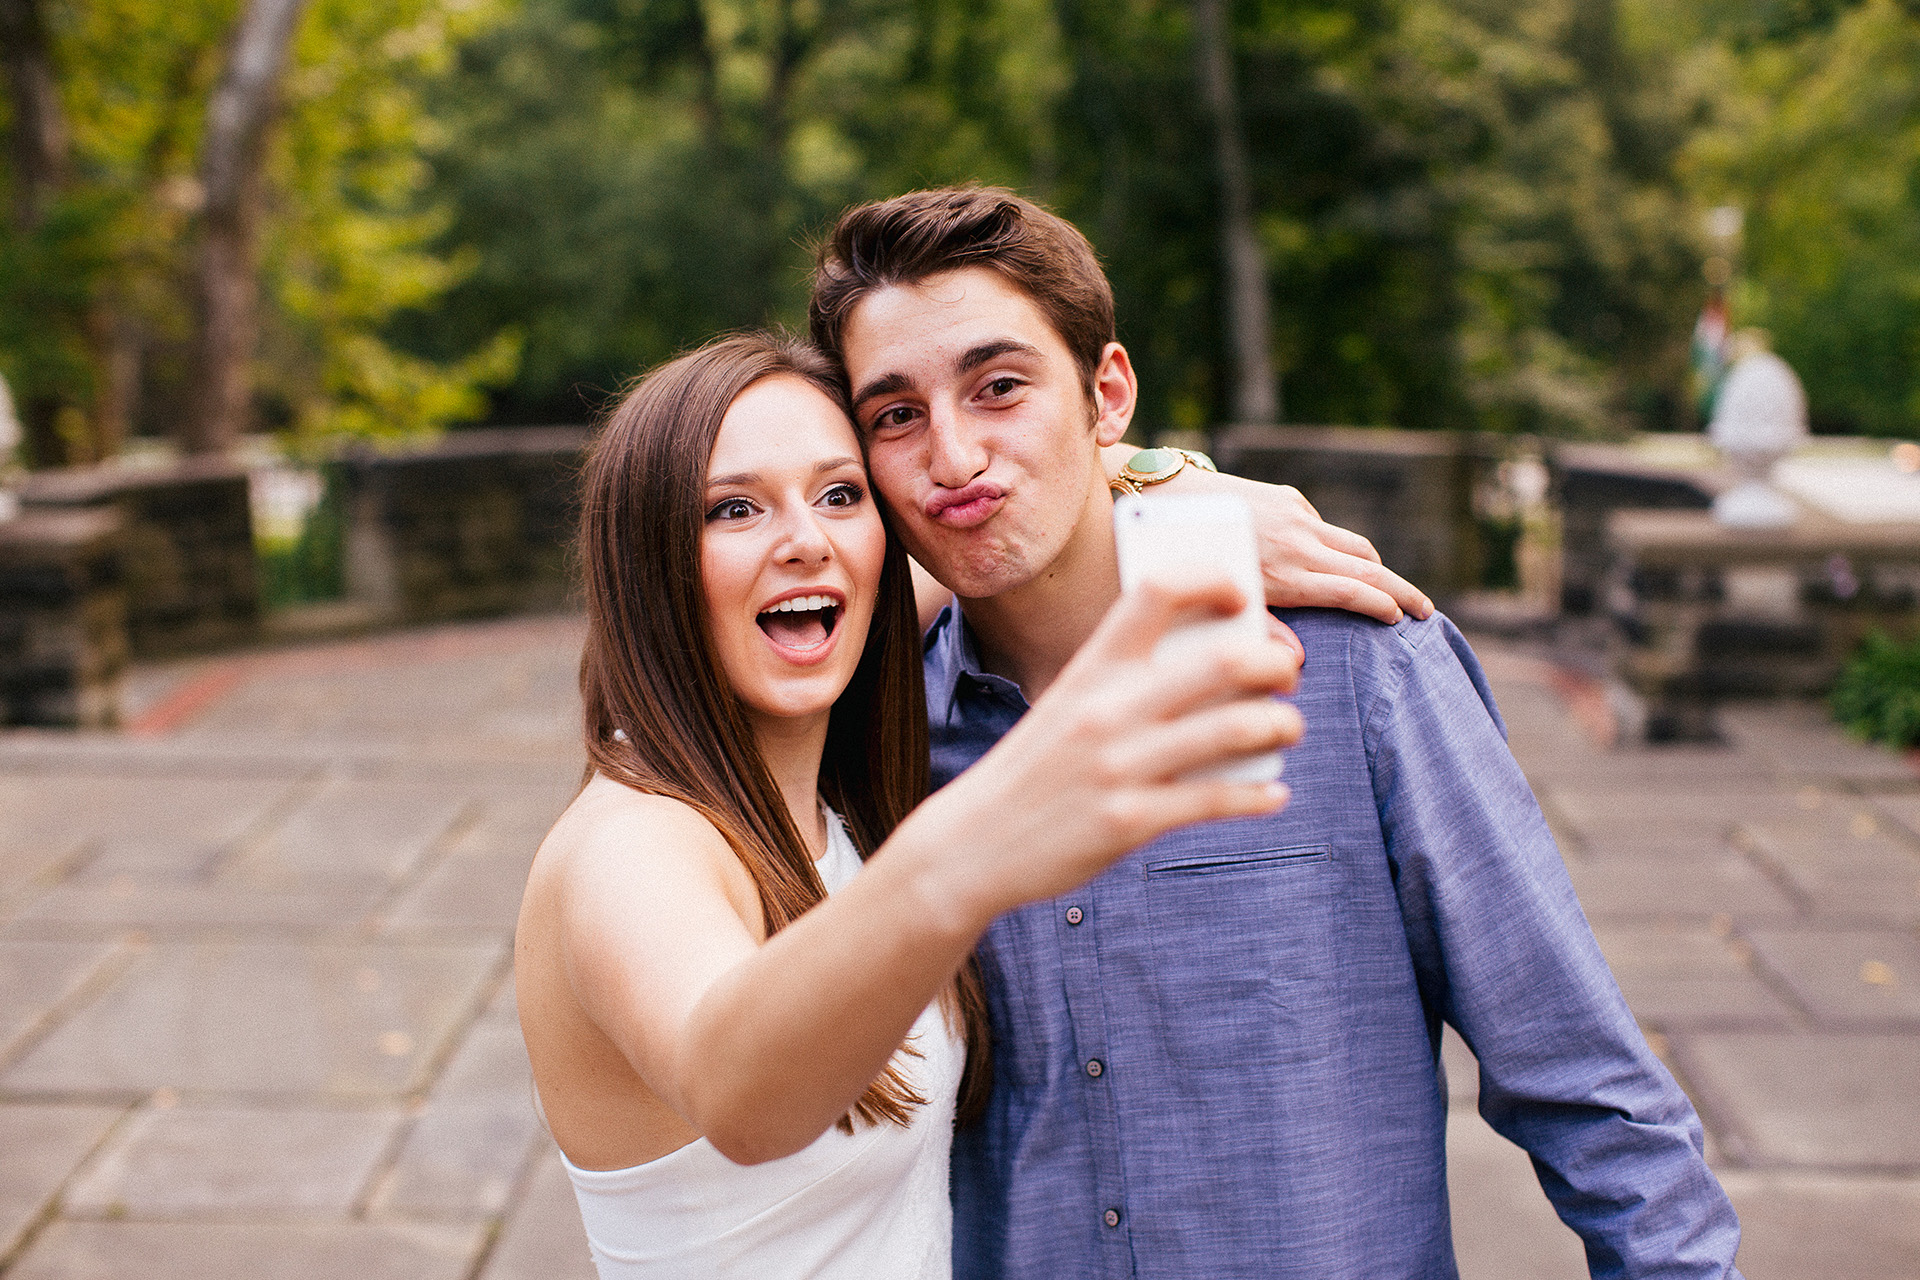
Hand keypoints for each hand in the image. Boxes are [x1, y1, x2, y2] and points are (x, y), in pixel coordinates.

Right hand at [906, 577, 1302, 927]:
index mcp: (1092, 668)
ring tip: (1287, 728)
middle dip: (1276, 666)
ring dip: (1282, 726)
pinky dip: (1260, 795)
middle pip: (1225, 663)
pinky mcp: (1129, 821)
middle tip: (1287, 675)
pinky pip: (1218, 799)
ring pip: (1237, 730)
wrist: (974, 842)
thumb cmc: (1035, 767)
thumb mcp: (1068, 704)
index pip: (1158, 592)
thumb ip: (1127, 682)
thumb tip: (1220, 666)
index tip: (1240, 601)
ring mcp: (1120, 767)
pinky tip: (1273, 792)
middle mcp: (1108, 709)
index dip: (1212, 582)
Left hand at [1100, 443, 1432, 625]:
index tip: (1404, 622)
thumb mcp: (1215, 602)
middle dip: (1402, 589)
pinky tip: (1330, 566)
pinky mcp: (1287, 500)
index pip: (1352, 591)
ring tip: (1390, 591)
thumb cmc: (1181, 557)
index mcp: (1284, 573)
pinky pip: (1325, 529)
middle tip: (1427, 612)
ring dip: (1375, 567)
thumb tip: (1295, 660)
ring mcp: (1297, 517)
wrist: (1161, 492)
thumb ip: (1259, 629)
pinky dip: (1337, 549)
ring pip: (1354, 544)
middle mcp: (1298, 542)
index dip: (1384, 606)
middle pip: (1368, 566)